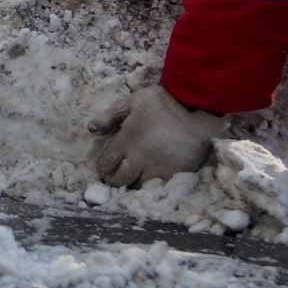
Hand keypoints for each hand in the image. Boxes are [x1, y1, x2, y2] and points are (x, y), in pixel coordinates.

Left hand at [90, 85, 224, 186]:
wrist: (196, 109)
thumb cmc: (162, 102)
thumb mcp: (132, 101)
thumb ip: (110, 115)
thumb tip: (91, 128)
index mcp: (126, 141)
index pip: (107, 162)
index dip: (103, 167)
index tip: (103, 168)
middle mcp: (138, 159)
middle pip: (120, 179)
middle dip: (114, 179)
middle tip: (115, 177)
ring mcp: (157, 168)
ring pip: (138, 185)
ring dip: (133, 183)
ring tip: (133, 179)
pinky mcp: (174, 174)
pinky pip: (158, 186)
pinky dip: (152, 184)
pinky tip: (152, 180)